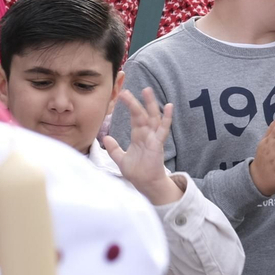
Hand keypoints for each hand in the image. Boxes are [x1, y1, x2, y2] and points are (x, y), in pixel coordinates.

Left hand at [102, 85, 181, 205]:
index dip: (130, 106)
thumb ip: (114, 148)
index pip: (135, 117)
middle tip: (128, 90)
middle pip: (143, 114)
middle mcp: (147, 134)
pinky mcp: (157, 144)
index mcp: (139, 136)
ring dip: (151, 104)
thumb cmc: (137, 172)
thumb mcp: (120, 159)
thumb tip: (106, 138)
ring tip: (148, 91)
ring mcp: (153, 138)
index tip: (123, 94)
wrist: (145, 184)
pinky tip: (168, 107)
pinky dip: (166, 118)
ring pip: (152, 118)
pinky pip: (162, 130)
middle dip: (136, 102)